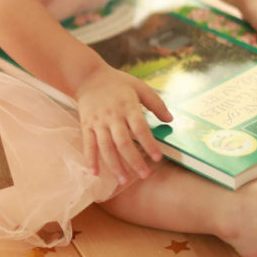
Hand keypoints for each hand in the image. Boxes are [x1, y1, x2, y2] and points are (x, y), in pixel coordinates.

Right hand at [76, 64, 172, 183]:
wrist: (88, 76)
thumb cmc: (117, 83)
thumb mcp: (139, 86)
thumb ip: (156, 103)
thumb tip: (170, 120)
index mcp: (128, 106)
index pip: (140, 128)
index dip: (149, 143)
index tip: (158, 158)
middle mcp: (112, 116)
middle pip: (123, 141)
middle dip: (134, 160)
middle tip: (144, 175)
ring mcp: (98, 122)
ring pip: (106, 147)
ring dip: (114, 165)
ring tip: (123, 180)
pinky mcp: (86, 125)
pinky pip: (88, 144)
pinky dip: (90, 159)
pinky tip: (94, 173)